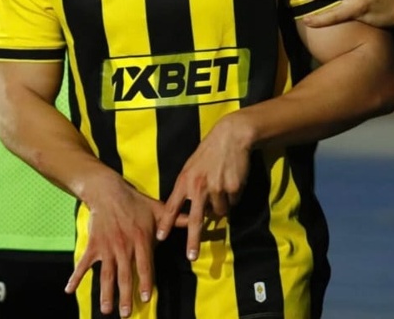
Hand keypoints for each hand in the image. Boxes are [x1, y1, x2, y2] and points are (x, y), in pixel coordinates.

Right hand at [66, 175, 163, 316]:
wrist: (108, 191)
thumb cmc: (136, 202)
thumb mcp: (158, 209)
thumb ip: (177, 220)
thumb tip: (198, 220)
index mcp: (141, 240)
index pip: (145, 266)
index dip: (145, 283)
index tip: (145, 298)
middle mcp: (124, 247)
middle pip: (125, 276)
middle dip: (126, 296)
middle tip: (126, 314)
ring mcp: (107, 248)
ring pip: (106, 275)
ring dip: (106, 294)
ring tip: (106, 310)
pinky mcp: (93, 245)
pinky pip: (83, 264)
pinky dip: (75, 277)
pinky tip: (69, 290)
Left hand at [155, 114, 252, 260]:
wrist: (231, 136)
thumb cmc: (209, 151)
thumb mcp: (191, 167)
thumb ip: (188, 187)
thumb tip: (193, 210)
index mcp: (185, 181)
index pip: (171, 206)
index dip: (166, 223)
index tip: (160, 238)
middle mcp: (199, 187)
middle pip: (194, 220)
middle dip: (193, 240)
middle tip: (191, 257)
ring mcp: (216, 189)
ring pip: (219, 212)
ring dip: (222, 205)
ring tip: (223, 185)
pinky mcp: (233, 188)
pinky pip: (233, 202)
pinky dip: (233, 197)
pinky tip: (232, 180)